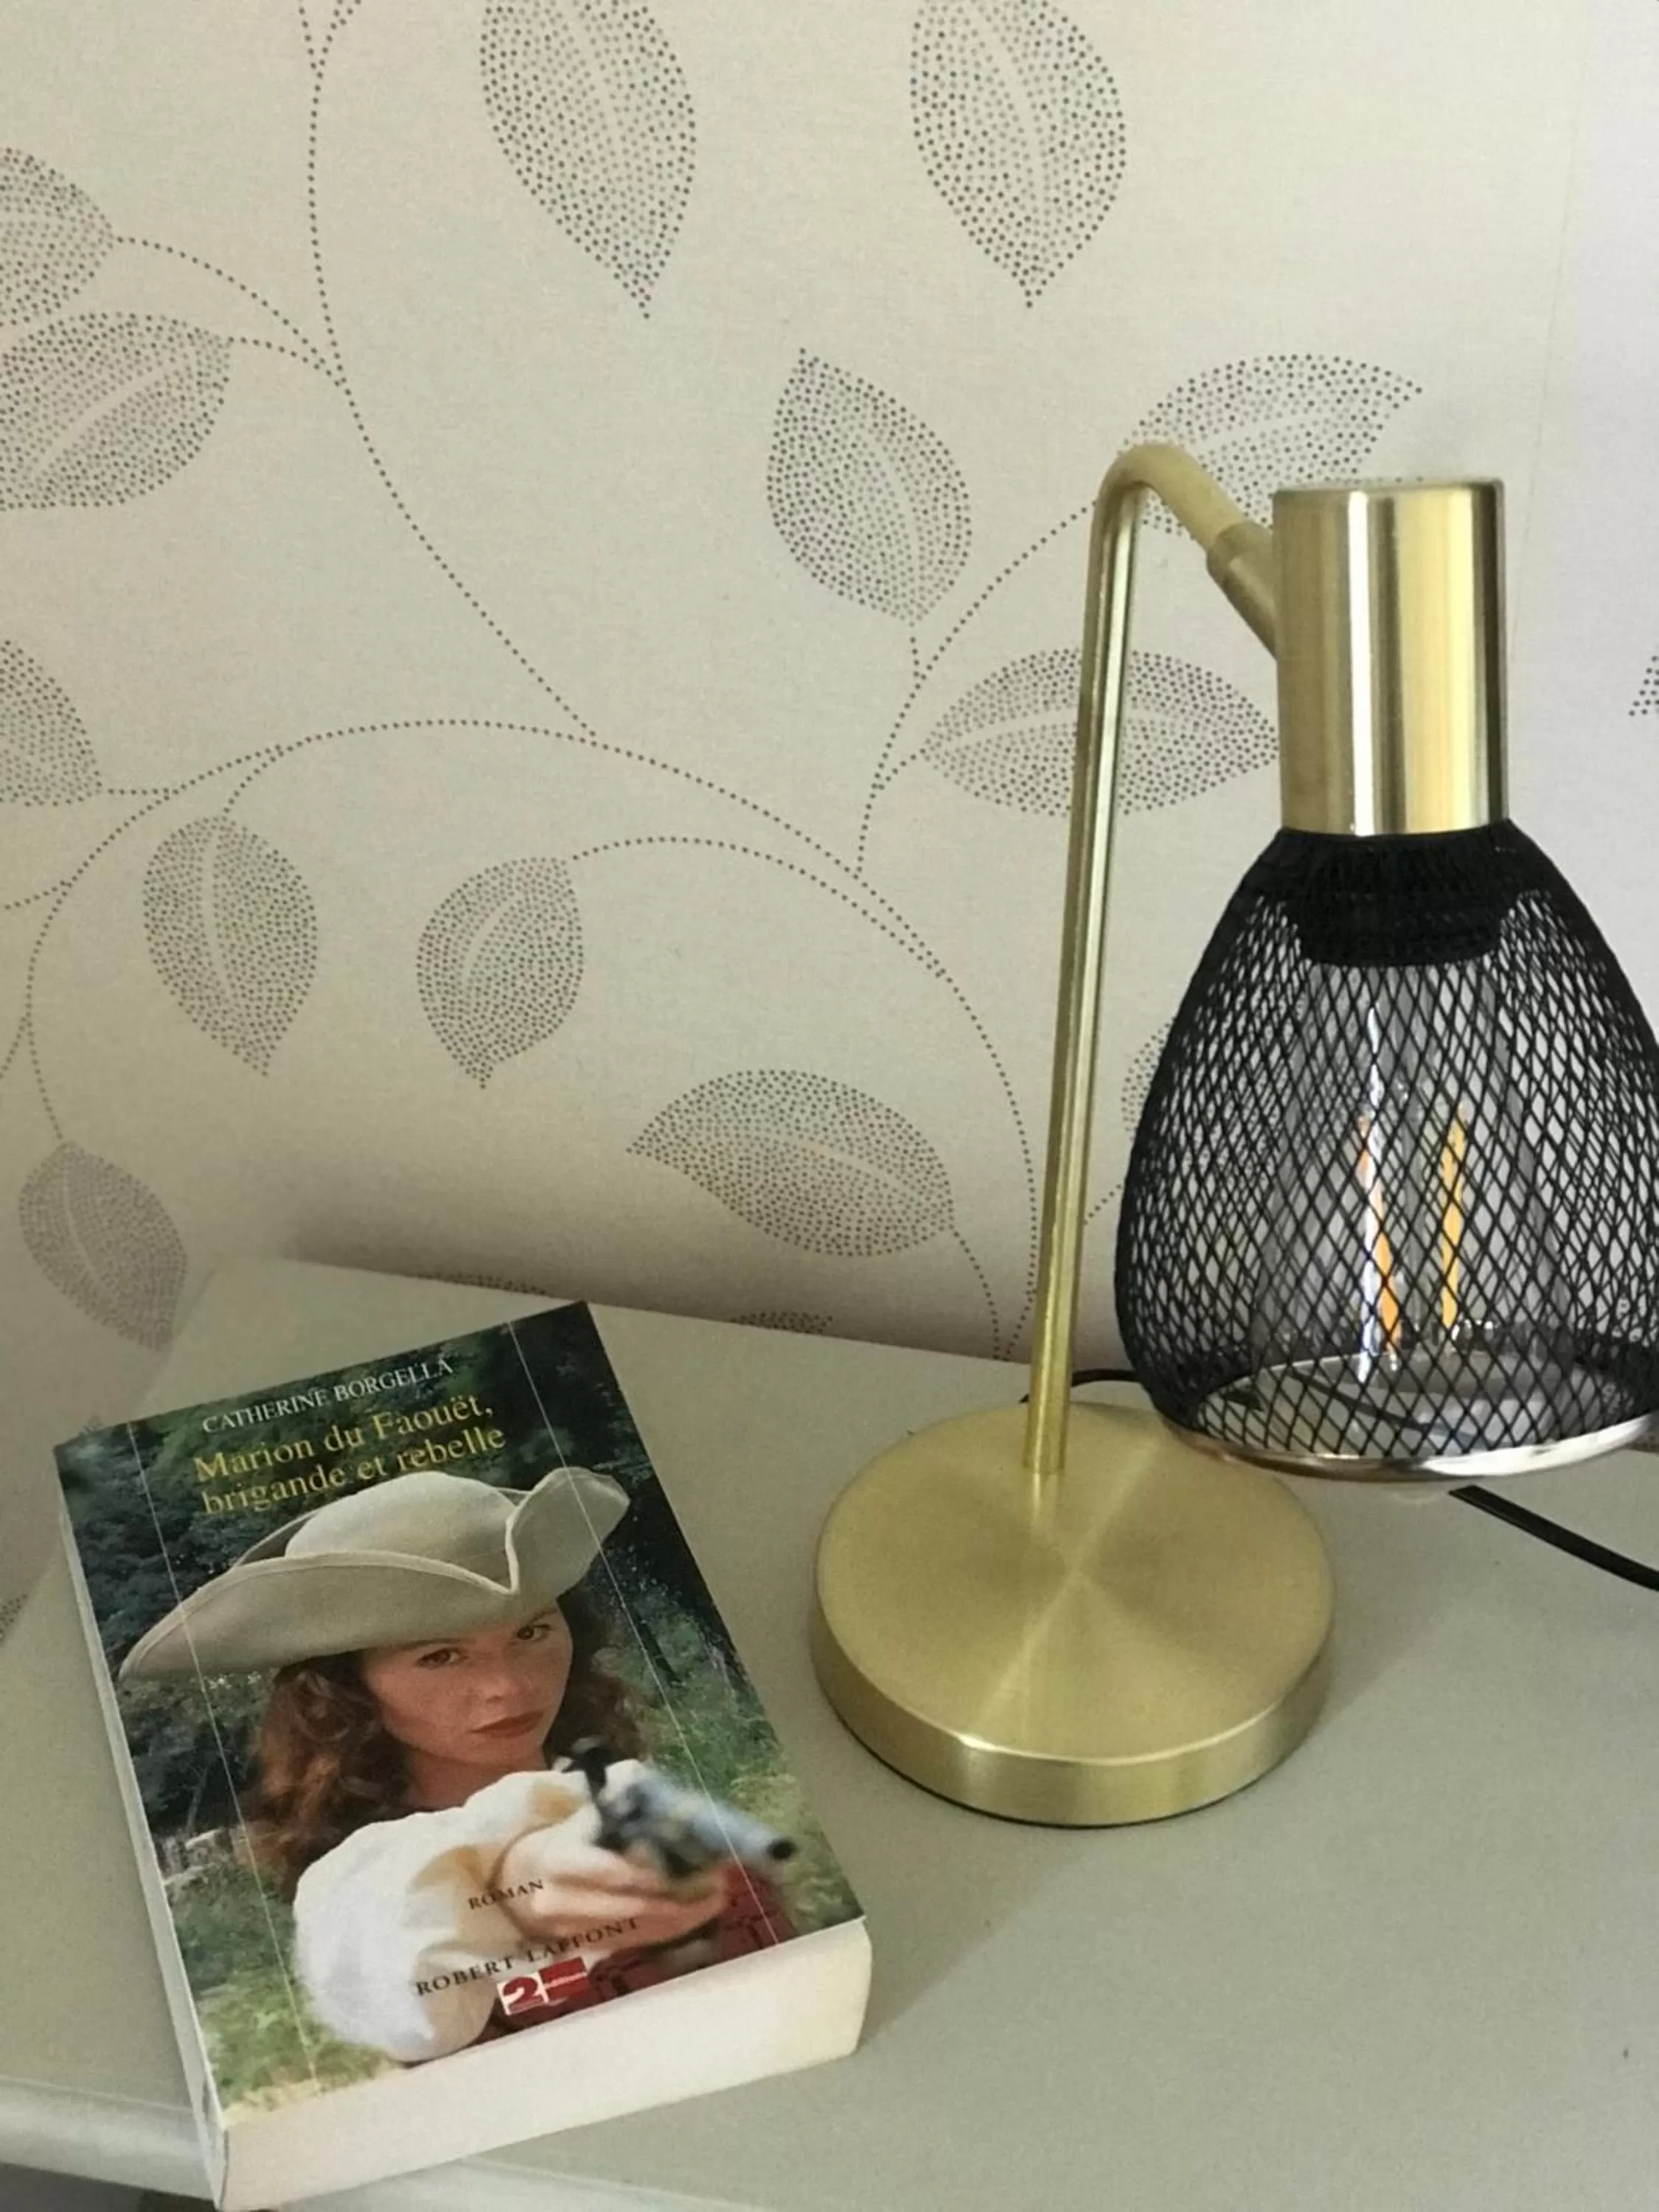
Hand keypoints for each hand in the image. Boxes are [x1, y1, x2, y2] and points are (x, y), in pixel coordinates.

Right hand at [493, 1822, 723, 1950]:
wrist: (525, 1878)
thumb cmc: (570, 1838)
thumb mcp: (586, 1813)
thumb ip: (619, 1801)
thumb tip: (654, 1784)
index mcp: (559, 1860)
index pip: (610, 1872)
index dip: (652, 1874)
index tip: (690, 1867)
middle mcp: (558, 1902)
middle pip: (628, 1908)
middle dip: (676, 1899)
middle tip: (717, 1883)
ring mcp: (571, 1932)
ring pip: (635, 1930)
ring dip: (680, 1918)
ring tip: (716, 1898)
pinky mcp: (586, 1949)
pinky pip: (633, 1943)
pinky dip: (668, 1931)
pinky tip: (697, 1914)